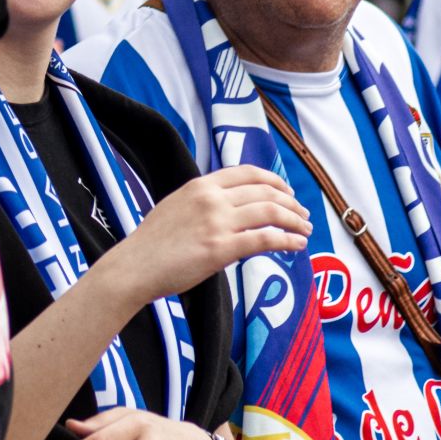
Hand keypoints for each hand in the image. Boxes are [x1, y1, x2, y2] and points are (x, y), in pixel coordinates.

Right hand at [101, 165, 310, 305]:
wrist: (135, 266)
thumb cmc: (153, 242)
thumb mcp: (176, 206)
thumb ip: (203, 201)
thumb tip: (230, 207)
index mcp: (200, 185)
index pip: (248, 173)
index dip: (274, 181)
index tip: (287, 192)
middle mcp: (211, 199)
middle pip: (265, 192)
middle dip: (291, 203)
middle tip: (302, 215)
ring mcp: (217, 222)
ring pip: (271, 213)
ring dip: (295, 221)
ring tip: (304, 230)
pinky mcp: (222, 248)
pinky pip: (266, 240)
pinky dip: (288, 240)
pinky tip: (297, 245)